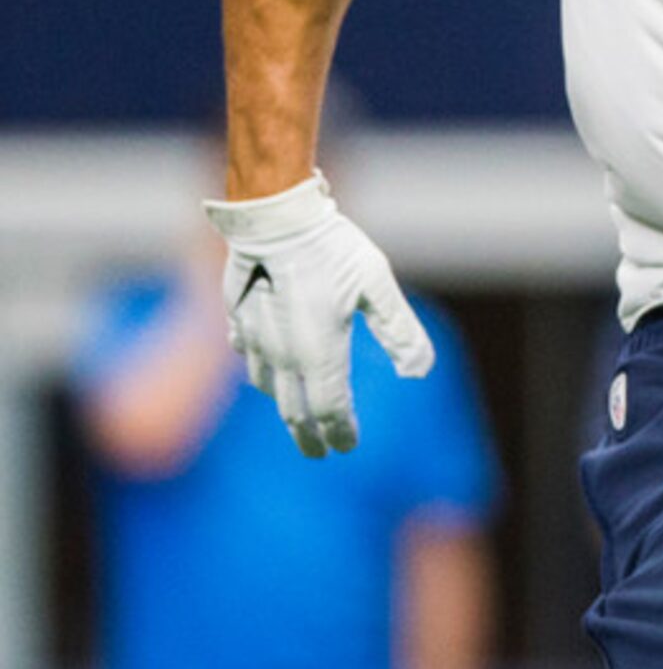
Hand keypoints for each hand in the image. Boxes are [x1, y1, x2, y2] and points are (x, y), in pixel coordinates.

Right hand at [203, 174, 434, 456]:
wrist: (273, 218)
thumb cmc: (331, 249)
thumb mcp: (378, 286)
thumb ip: (400, 331)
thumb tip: (420, 371)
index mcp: (320, 354)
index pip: (330, 410)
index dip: (340, 432)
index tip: (348, 446)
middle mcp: (283, 356)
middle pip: (295, 411)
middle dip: (309, 435)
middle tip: (320, 451)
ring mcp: (254, 340)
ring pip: (268, 387)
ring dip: (286, 405)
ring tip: (299, 413)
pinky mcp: (237, 320)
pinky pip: (248, 358)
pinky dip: (263, 373)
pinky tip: (269, 369)